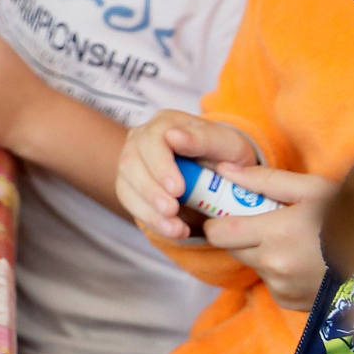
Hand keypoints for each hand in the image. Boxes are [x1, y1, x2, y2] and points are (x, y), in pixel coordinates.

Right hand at [115, 111, 257, 241]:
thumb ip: (203, 139)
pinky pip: (131, 203)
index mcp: (165, 124)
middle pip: (131, 163)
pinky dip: (151, 220)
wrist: (219, 172)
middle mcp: (141, 140)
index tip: (177, 189)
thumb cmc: (225, 154)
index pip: (153, 140)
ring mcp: (132, 162)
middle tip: (172, 210)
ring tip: (175, 228)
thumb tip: (173, 136)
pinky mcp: (130, 185)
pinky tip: (172, 230)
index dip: (160, 165)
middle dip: (151, 191)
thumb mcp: (227, 144)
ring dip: (149, 210)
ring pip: (126, 185)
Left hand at [203, 164, 336, 309]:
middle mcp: (274, 265)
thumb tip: (222, 170)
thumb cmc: (349, 218)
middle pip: (232, 248)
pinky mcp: (289, 302)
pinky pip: (270, 283)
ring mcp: (281, 288)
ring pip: (253, 265)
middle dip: (244, 235)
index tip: (233, 212)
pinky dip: (279, 273)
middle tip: (270, 224)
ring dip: (264, 254)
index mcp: (276, 234)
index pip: (218, 233)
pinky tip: (303, 263)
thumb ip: (264, 179)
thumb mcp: (312, 189)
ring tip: (296, 243)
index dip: (220, 221)